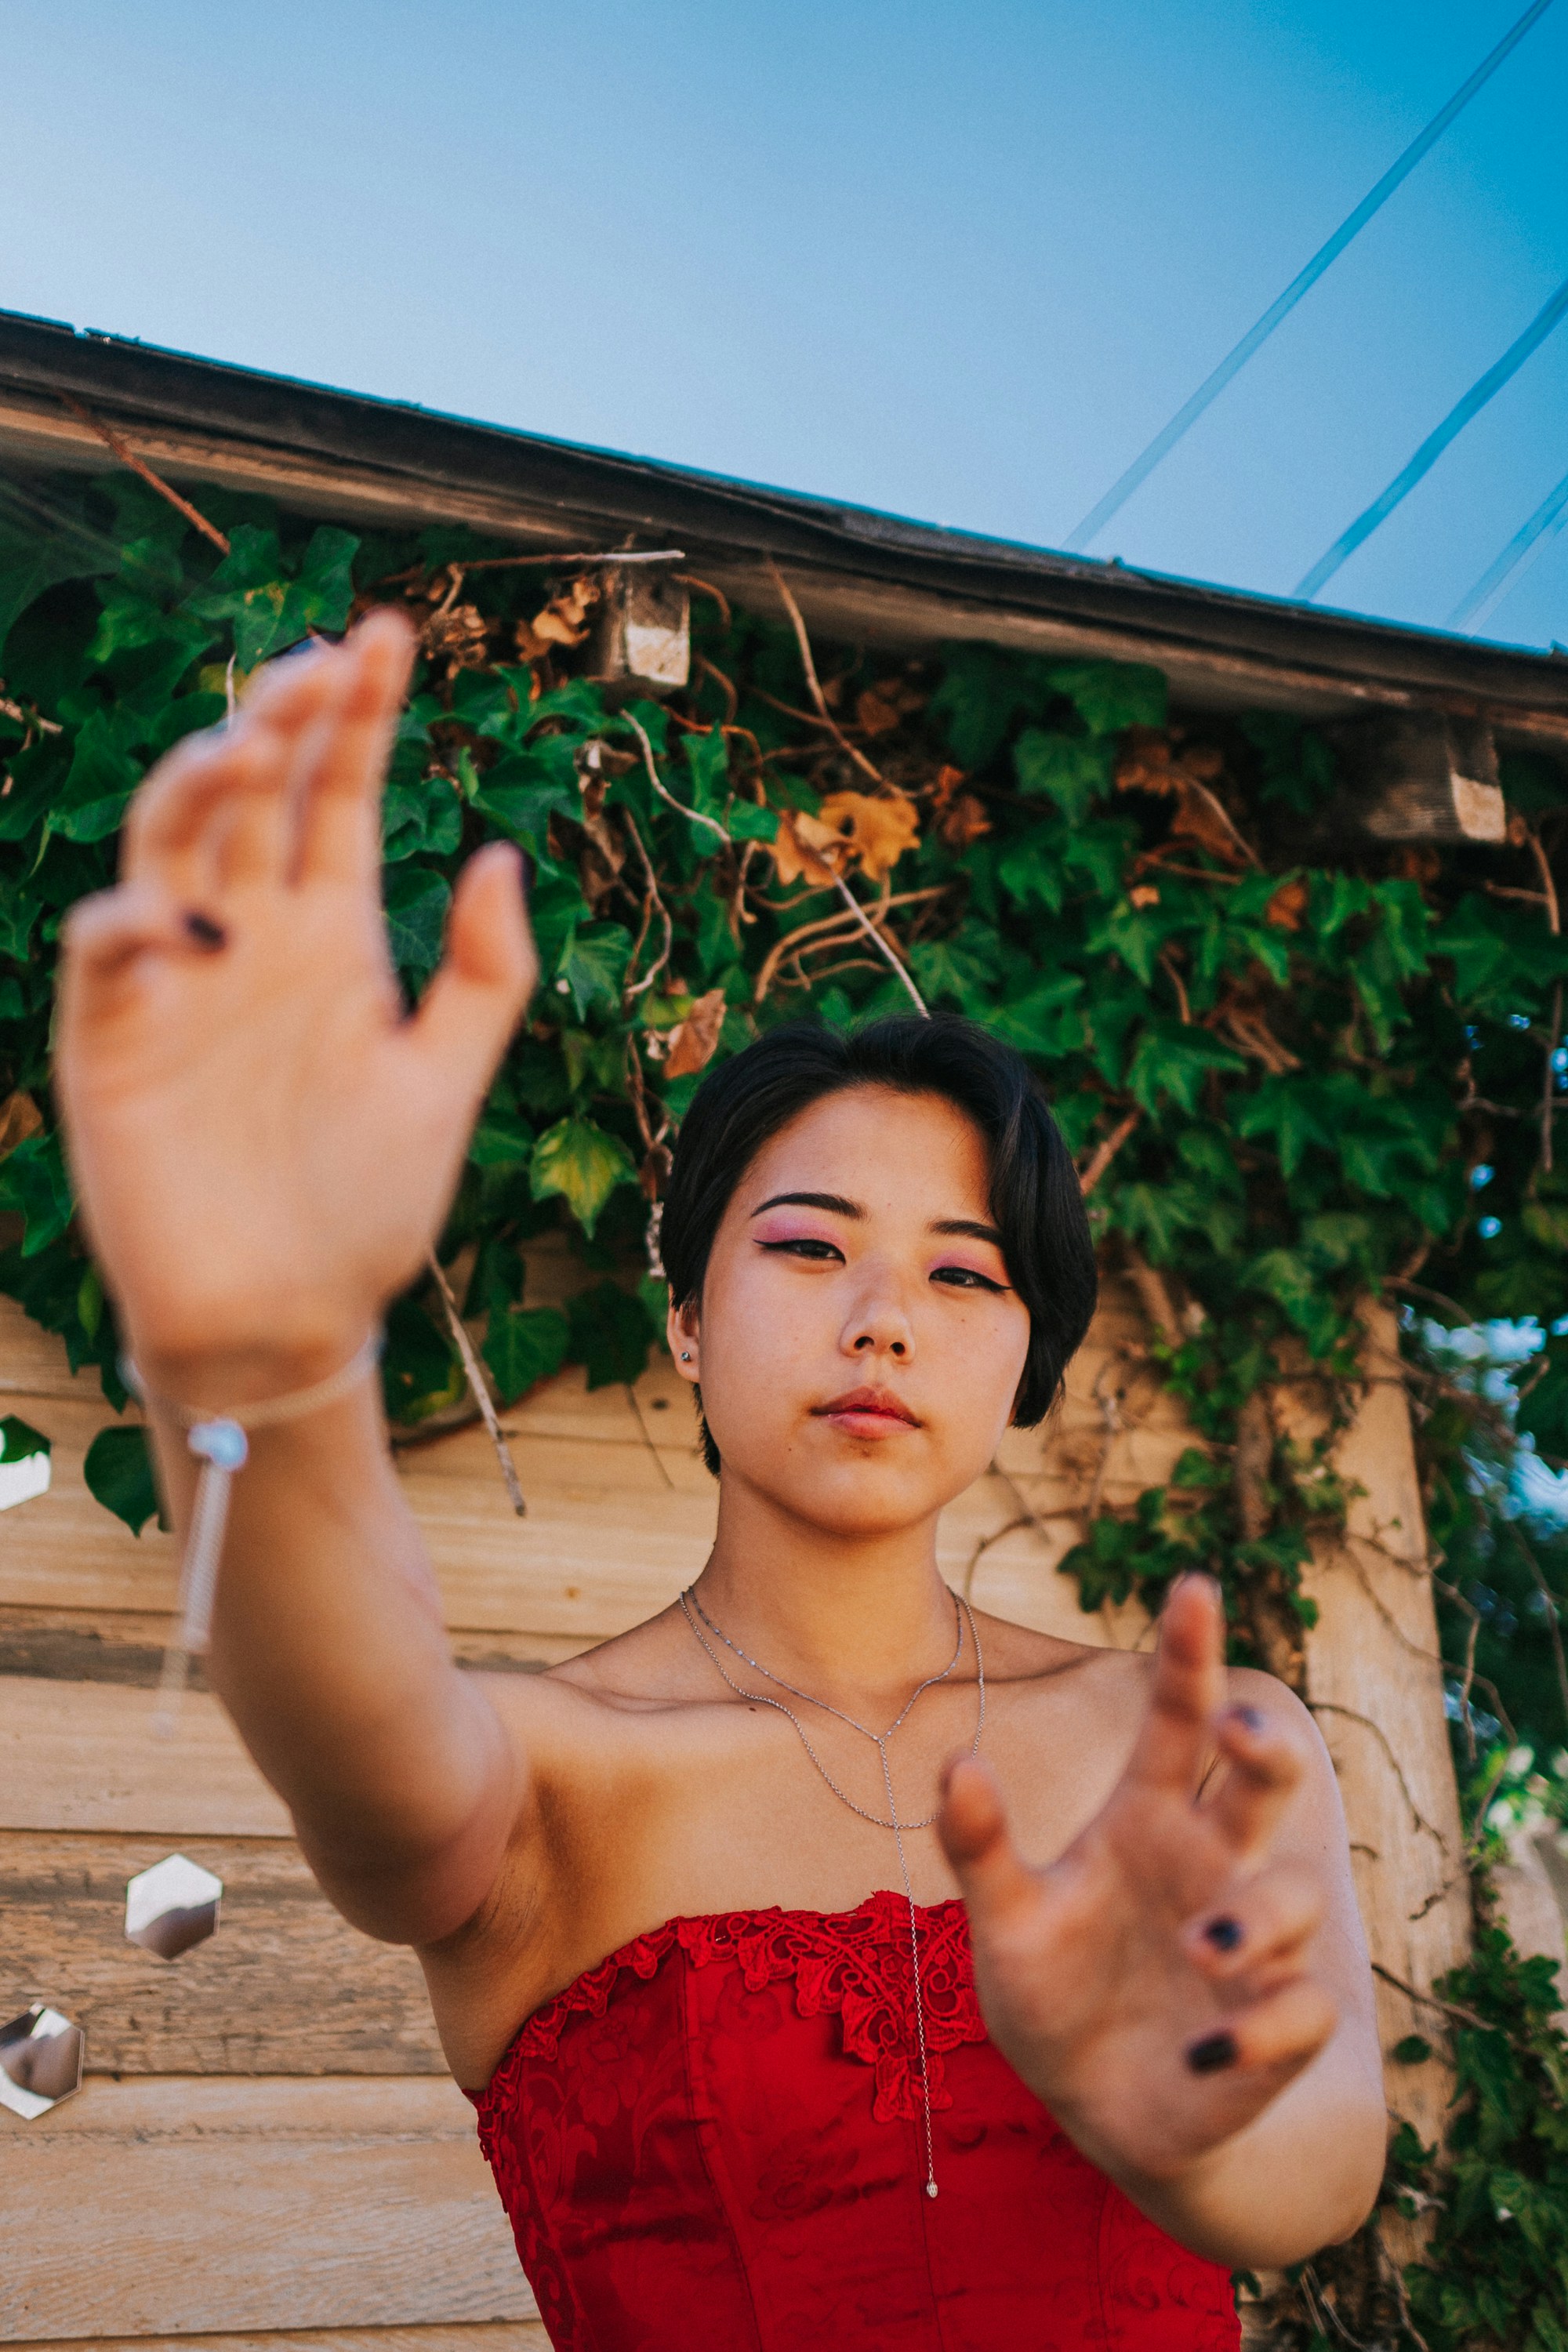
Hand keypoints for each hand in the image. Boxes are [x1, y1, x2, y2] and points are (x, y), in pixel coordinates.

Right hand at [57, 612, 536, 1398]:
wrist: (291, 1321)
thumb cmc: (366, 1209)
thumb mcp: (445, 1083)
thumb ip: (482, 975)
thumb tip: (498, 855)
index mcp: (331, 938)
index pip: (336, 798)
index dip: (358, 716)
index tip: (389, 636)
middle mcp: (251, 940)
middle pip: (255, 794)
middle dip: (282, 718)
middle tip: (322, 663)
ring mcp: (179, 982)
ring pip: (172, 843)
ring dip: (203, 783)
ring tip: (251, 745)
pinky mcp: (117, 1039)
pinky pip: (107, 950)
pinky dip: (134, 920)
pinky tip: (188, 922)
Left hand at [939, 1577, 1334, 2188]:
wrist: (1093, 2107)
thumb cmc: (1051, 1991)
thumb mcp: (1003, 1920)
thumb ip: (978, 1846)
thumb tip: (957, 1763)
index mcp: (1145, 1820)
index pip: (1175, 1721)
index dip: (1188, 1654)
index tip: (1193, 1585)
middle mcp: (1207, 1864)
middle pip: (1261, 1779)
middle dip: (1265, 1745)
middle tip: (1242, 1732)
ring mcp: (1251, 1944)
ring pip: (1291, 1895)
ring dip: (1255, 1917)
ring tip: (1201, 1948)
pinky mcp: (1275, 2027)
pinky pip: (1300, 2008)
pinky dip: (1263, 2024)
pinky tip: (1208, 2047)